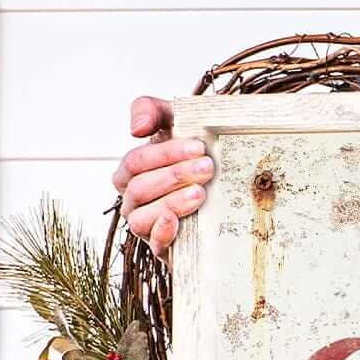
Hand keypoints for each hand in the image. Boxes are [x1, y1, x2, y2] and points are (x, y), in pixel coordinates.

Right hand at [113, 95, 213, 257]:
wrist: (228, 187)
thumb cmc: (196, 152)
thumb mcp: (176, 122)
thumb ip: (150, 110)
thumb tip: (136, 129)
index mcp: (132, 172)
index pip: (135, 162)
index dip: (165, 153)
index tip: (198, 146)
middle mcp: (134, 200)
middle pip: (141, 188)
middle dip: (175, 176)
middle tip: (208, 167)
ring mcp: (147, 226)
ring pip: (142, 217)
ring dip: (171, 202)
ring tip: (200, 193)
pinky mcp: (165, 248)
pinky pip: (153, 245)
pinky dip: (161, 233)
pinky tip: (175, 220)